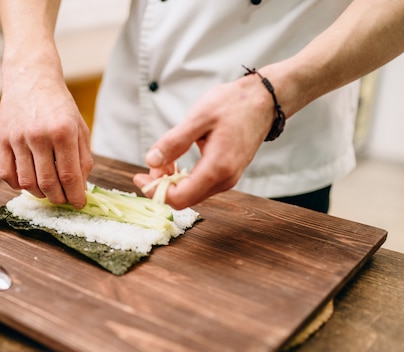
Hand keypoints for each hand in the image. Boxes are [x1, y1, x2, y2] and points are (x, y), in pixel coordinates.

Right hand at [0, 67, 92, 208]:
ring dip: (40, 194)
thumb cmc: (59, 104)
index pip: (69, 176)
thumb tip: (81, 186)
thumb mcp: (79, 126)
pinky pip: (8, 174)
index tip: (79, 204)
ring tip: (48, 191)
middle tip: (64, 199)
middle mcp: (39, 136)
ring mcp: (18, 138)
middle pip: (48, 184)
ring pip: (27, 183)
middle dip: (59, 199)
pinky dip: (19, 186)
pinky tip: (29, 182)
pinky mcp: (2, 140)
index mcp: (63, 132)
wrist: (31, 77)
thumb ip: (83, 157)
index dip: (75, 196)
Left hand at [133, 75, 274, 209]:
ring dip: (172, 181)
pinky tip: (176, 161)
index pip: (180, 197)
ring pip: (191, 193)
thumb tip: (151, 161)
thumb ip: (173, 142)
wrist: (264, 100)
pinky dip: (183, 177)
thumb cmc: (233, 105)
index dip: (155, 191)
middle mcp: (225, 179)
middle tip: (151, 164)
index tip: (140, 177)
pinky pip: (200, 185)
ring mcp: (228, 178)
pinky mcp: (228, 173)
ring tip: (163, 159)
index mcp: (217, 168)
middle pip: (184, 198)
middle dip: (162, 186)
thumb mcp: (198, 118)